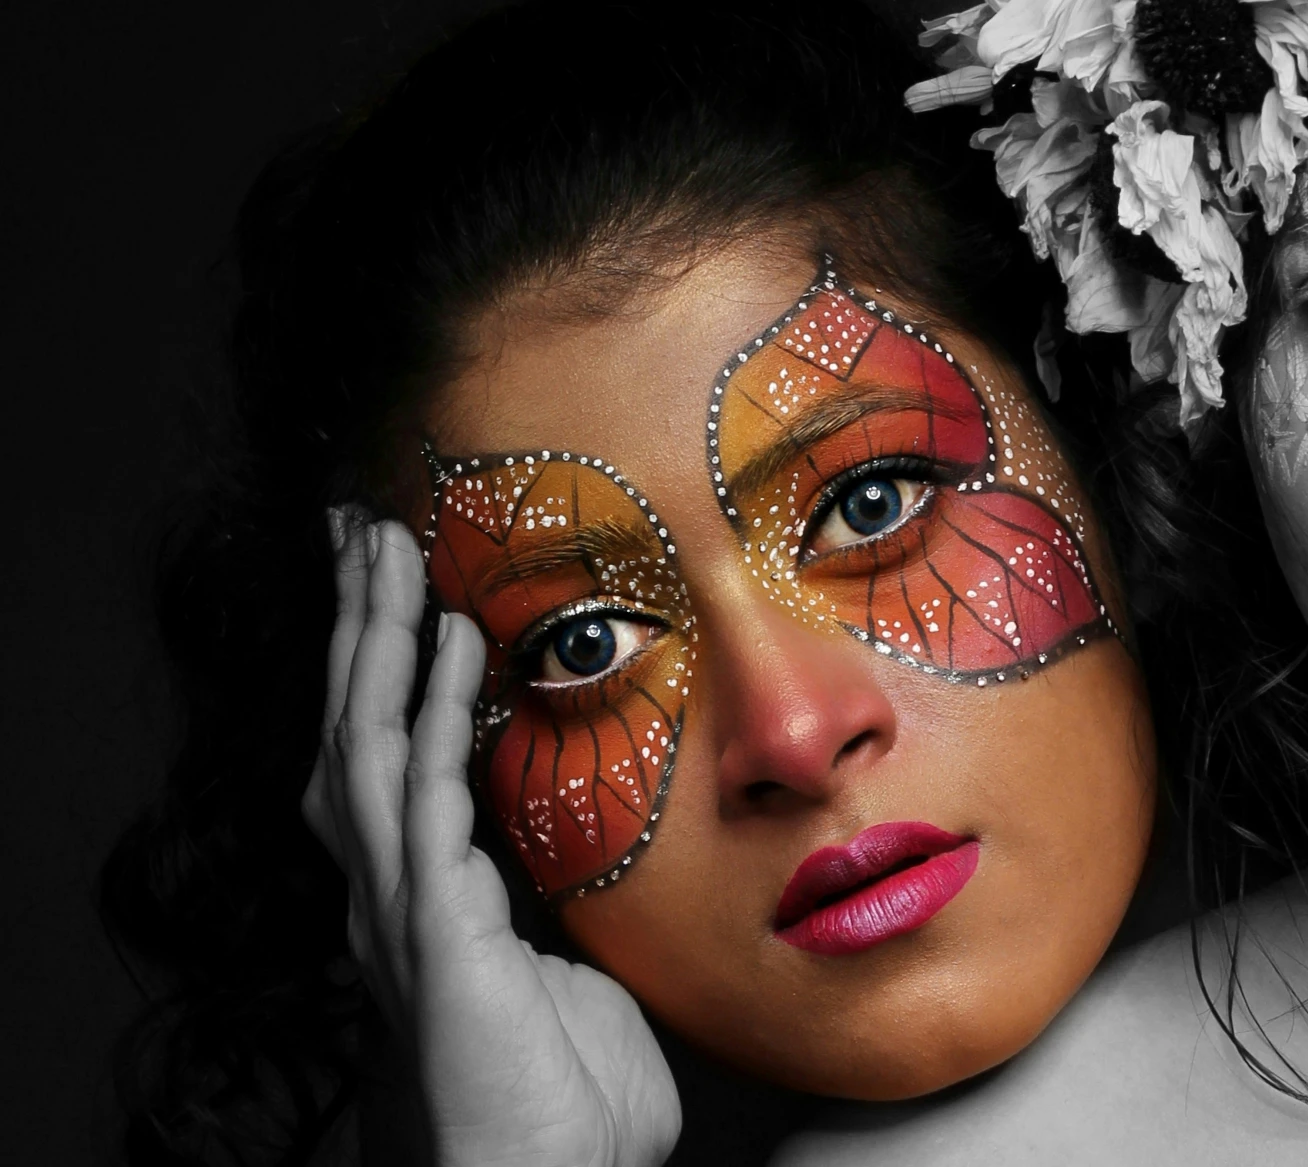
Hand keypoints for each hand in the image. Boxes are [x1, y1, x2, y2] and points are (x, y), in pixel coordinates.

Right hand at [302, 515, 681, 1166]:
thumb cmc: (569, 1114)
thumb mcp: (580, 982)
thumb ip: (580, 913)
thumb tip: (621, 864)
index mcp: (427, 904)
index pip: (391, 759)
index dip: (388, 673)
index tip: (408, 586)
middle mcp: (393, 900)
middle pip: (353, 733)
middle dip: (358, 630)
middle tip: (363, 531)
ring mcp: (400, 920)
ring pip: (364, 748)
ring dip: (374, 645)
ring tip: (383, 552)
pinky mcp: (432, 943)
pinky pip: (420, 805)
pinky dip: (430, 716)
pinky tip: (450, 649)